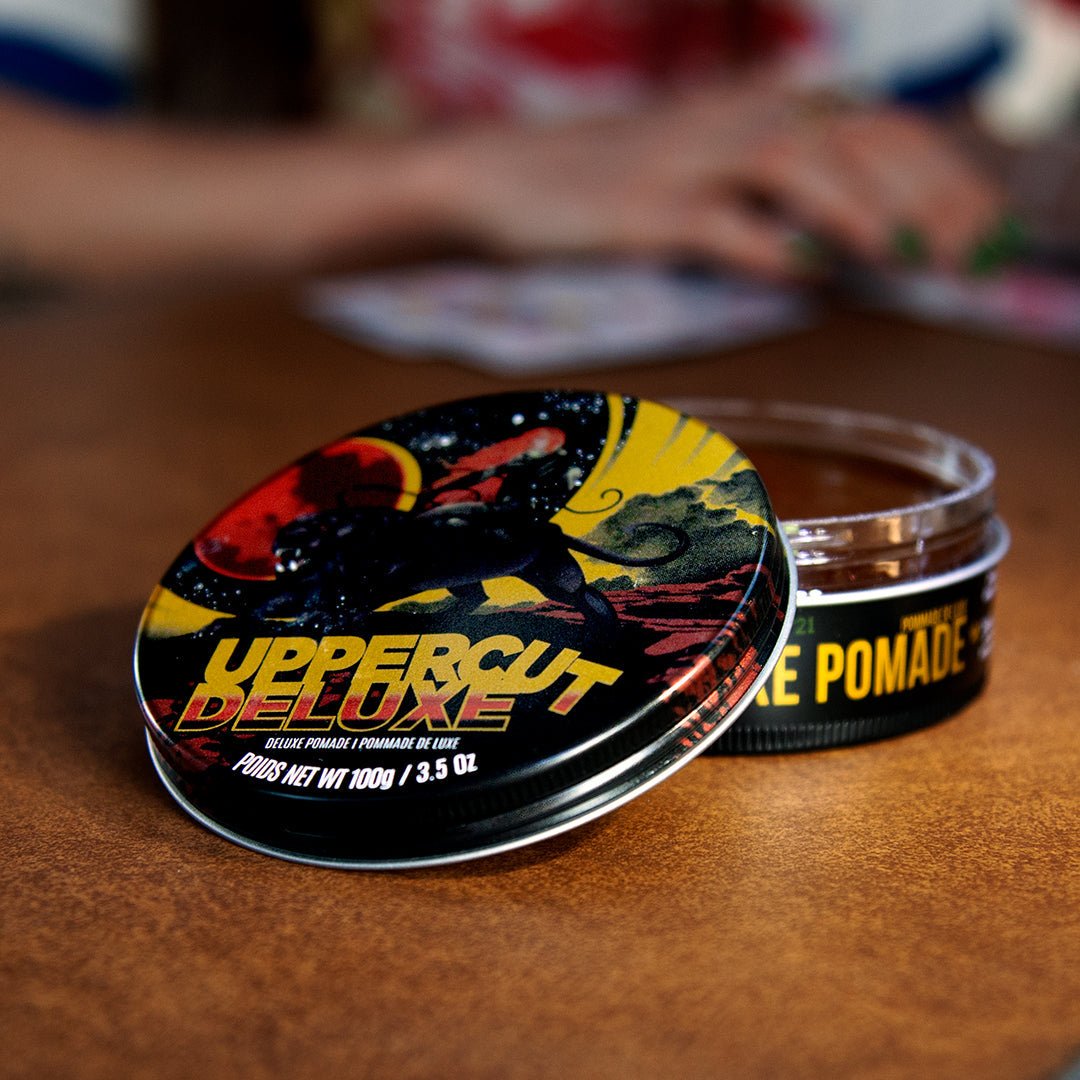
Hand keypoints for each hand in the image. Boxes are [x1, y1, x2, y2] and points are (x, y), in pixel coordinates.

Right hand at [427, 77, 1007, 278]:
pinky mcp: (642, 209)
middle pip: (854, 136)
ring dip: (861, 211)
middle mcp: (728, 119)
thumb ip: (764, 191)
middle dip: (925, 192)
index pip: (873, 120)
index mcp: (750, 106)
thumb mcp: (694, 170)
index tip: (977, 226)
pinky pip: (719, 223)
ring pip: (797, 162)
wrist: (495, 179)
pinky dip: (770, 248)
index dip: (937, 171)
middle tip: (968, 253)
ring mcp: (684, 160)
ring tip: (908, 257)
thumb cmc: (599, 187)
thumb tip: (835, 244)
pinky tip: (809, 277)